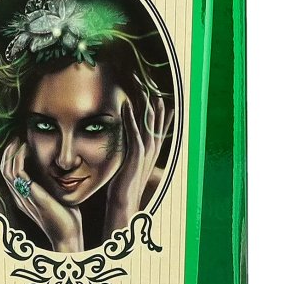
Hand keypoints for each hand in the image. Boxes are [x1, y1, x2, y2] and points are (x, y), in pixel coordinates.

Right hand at [1, 138, 83, 253]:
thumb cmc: (66, 218)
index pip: (8, 175)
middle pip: (4, 170)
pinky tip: (27, 149)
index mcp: (23, 198)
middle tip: (17, 138)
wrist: (68, 236)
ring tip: (20, 140)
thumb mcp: (55, 197)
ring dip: (12, 153)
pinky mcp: (33, 197)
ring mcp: (24, 198)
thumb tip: (59, 171)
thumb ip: (51, 186)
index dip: (11, 158)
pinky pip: (18, 174)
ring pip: (7, 171)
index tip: (20, 144)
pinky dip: (20, 159)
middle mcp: (20, 198)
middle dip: (9, 152)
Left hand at [104, 95, 173, 235]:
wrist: (124, 202)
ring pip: (148, 121)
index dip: (159, 106)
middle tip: (147, 81)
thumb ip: (133, 151)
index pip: (159, 123)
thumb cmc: (125, 183)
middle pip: (155, 117)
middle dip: (151, 98)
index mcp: (153, 148)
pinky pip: (134, 131)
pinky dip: (131, 117)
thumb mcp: (132, 163)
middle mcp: (153, 147)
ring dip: (143, 103)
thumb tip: (131, 144)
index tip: (157, 91)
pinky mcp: (137, 154)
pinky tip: (127, 105)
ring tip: (140, 86)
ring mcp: (146, 150)